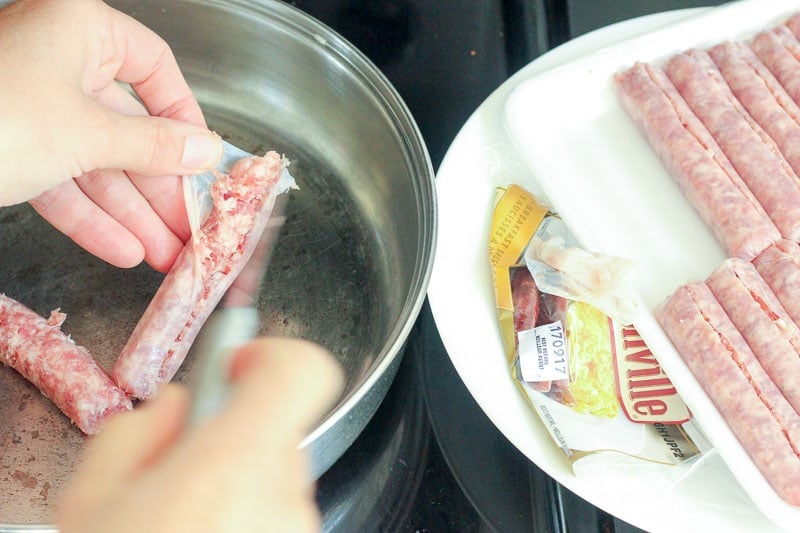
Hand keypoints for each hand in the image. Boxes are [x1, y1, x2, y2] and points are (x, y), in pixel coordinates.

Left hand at [0, 0, 222, 271]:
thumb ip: (155, 146)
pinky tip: (122, 249)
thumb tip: (207, 152)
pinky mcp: (11, 146)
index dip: (185, 118)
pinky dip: (91, 217)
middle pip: (129, 128)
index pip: (155, 68)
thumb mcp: (87, 134)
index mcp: (81, 30)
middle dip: (160, 188)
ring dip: (132, 214)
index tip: (204, 160)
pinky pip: (63, 181)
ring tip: (166, 255)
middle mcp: (59, 62)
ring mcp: (33, 106)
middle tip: (191, 227)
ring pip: (98, 162)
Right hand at [57, 337, 342, 532]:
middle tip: (183, 473)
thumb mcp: (92, 502)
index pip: (303, 371)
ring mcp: (302, 531)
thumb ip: (136, 431)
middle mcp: (286, 498)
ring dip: (240, 486)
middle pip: (281, 430)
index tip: (236, 368)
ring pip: (279, 479)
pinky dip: (251, 519)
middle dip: (235, 437)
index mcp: (236, 464)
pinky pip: (282, 517)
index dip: (272, 355)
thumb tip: (176, 409)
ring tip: (187, 524)